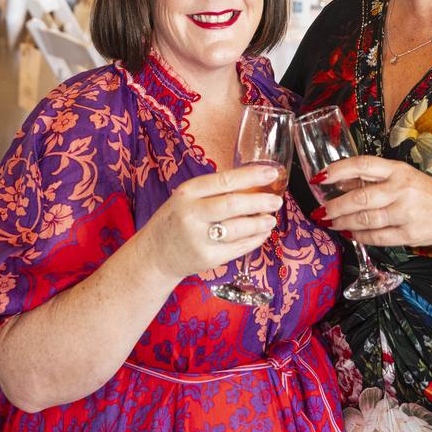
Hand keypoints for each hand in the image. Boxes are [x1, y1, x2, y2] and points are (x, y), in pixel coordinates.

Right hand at [141, 163, 282, 281]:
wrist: (155, 254)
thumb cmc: (177, 220)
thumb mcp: (187, 198)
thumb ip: (215, 191)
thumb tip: (254, 183)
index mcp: (187, 193)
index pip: (225, 181)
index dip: (251, 176)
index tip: (271, 173)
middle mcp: (191, 214)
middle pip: (233, 205)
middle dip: (260, 202)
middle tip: (276, 201)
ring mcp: (199, 238)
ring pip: (238, 229)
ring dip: (260, 223)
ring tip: (270, 219)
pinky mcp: (207, 258)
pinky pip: (238, 248)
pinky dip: (254, 240)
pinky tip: (261, 233)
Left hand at [314, 156, 431, 271]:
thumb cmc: (427, 193)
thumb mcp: (404, 177)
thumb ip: (375, 179)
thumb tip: (340, 182)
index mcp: (399, 170)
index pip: (363, 165)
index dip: (339, 170)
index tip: (320, 176)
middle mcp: (403, 189)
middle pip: (361, 197)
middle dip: (335, 206)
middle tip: (320, 210)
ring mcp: (407, 213)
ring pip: (366, 219)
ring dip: (344, 223)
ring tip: (331, 223)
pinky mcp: (410, 235)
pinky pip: (378, 237)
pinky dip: (361, 237)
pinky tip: (351, 234)